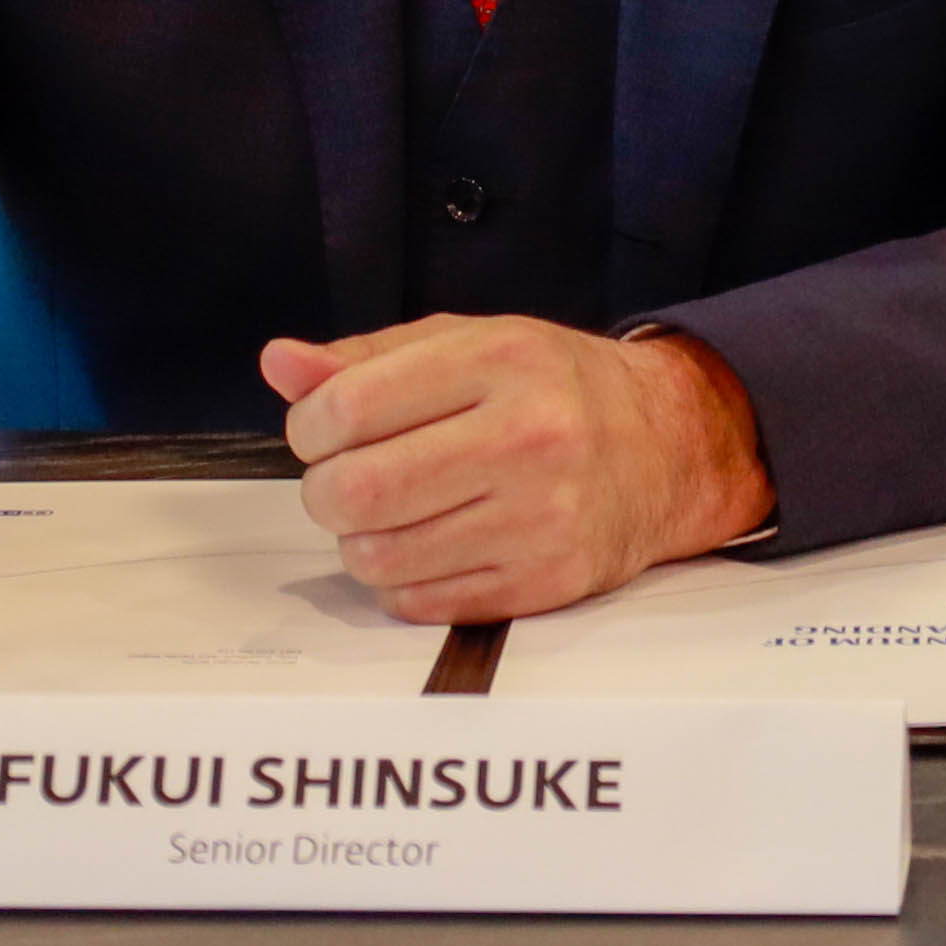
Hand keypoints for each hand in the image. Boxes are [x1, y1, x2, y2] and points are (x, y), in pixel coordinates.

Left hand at [264, 316, 774, 622]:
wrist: (667, 447)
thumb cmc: (553, 388)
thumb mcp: (468, 342)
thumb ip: (367, 357)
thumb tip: (279, 362)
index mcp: (502, 359)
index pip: (349, 407)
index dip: (309, 426)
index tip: (323, 429)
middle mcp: (527, 437)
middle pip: (356, 491)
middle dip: (326, 489)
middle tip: (348, 477)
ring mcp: (539, 518)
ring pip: (377, 557)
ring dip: (360, 539)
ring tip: (393, 511)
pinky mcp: (545, 583)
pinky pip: (418, 602)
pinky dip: (400, 580)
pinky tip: (428, 543)